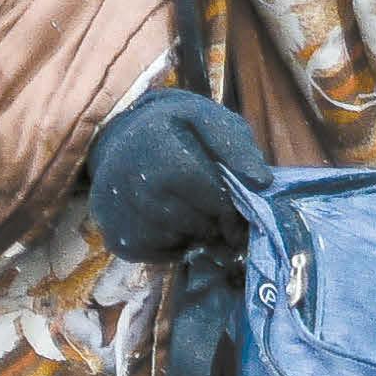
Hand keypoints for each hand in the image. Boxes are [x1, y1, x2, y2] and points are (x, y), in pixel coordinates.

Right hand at [87, 89, 271, 260]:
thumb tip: (261, 182)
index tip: (236, 210)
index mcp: (156, 142)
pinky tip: (174, 224)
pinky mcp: (114, 235)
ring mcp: (116, 209)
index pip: (202, 188)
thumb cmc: (178, 131)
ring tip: (196, 215)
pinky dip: (175, 246)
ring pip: (176, 239)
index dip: (226, 205)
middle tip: (219, 216)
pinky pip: (158, 254)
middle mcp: (127, 176)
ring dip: (195, 234)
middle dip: (214, 222)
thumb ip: (237, 146)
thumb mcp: (209, 121)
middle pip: (191, 219)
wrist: (128, 141)